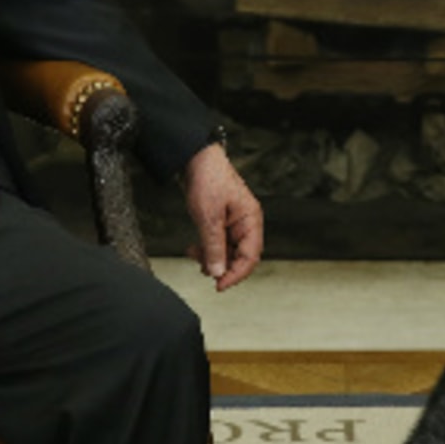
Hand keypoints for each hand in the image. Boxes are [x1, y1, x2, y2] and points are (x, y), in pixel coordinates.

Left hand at [182, 142, 263, 290]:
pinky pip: (217, 243)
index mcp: (251, 220)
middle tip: (202, 269)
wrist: (195, 157)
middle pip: (239, 256)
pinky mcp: (221, 221)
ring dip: (210, 257)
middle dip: (221, 265)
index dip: (236, 274)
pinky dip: (206, 248)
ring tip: (194, 254)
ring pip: (226, 252)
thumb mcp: (209, 217)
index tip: (219, 285)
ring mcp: (233, 222)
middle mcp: (245, 223)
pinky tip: (193, 248)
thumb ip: (213, 247)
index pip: (250, 256)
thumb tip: (217, 272)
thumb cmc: (208, 179)